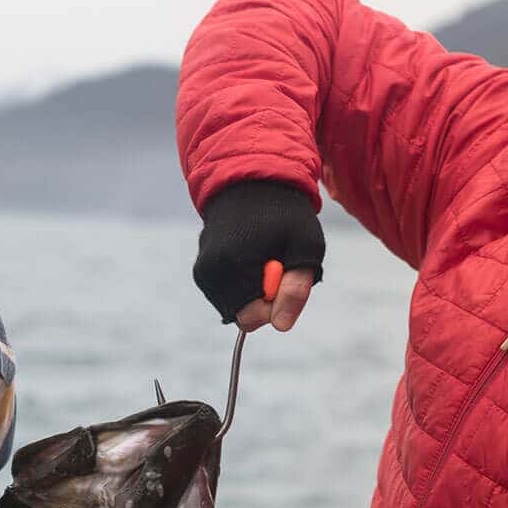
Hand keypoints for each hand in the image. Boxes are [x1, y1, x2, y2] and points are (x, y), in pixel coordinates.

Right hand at [192, 182, 324, 329]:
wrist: (252, 182)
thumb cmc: (284, 213)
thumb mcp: (305, 247)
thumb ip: (296, 289)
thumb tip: (282, 326)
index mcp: (231, 264)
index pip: (250, 318)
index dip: (274, 304)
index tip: (283, 273)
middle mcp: (209, 270)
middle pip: (241, 314)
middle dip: (263, 297)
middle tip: (275, 262)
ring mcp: (203, 271)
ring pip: (234, 306)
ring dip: (254, 289)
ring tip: (263, 255)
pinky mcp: (202, 270)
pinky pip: (227, 294)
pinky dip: (243, 283)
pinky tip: (250, 255)